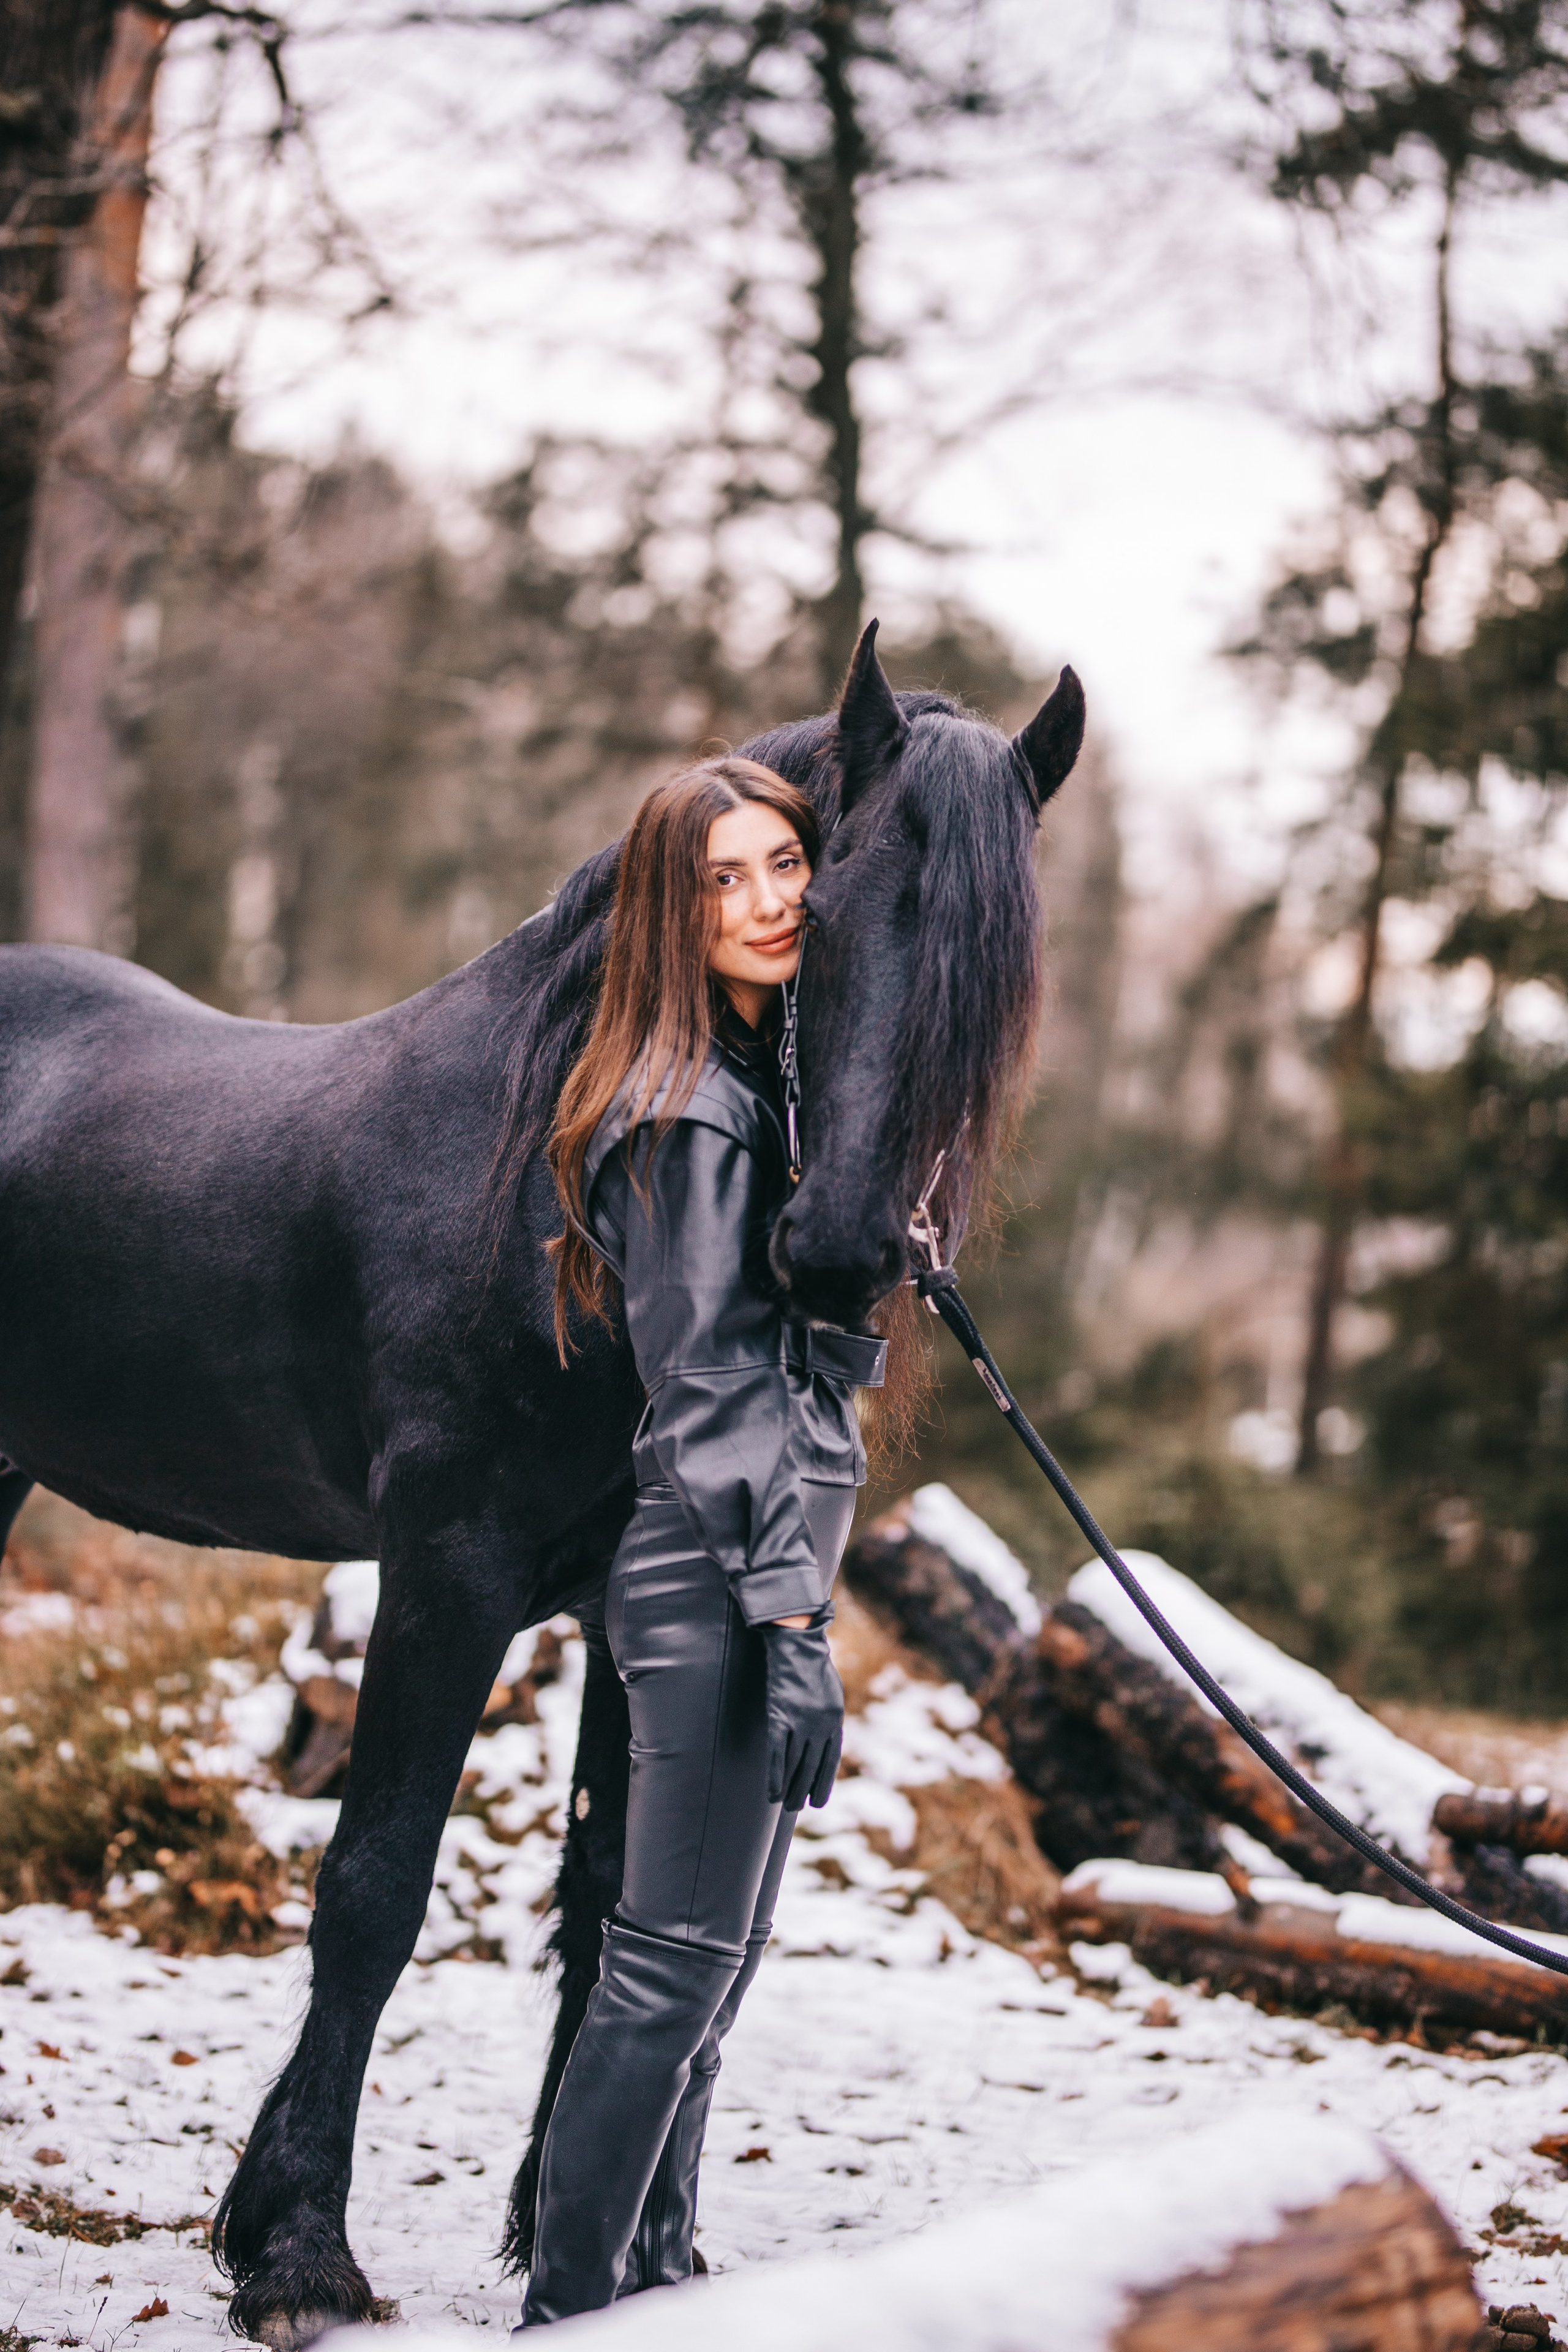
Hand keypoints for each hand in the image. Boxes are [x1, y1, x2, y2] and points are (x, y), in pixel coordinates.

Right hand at [761, 1619, 843, 1810]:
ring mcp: (800, 1721)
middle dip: (804, 1790)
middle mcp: (820, 1724)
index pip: (830, 1759)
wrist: (796, 1644)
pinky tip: (771, 1792)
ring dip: (789, 1788)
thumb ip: (830, 1718)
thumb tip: (826, 1743)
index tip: (817, 1801)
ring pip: (795, 1764)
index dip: (823, 1782)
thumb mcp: (832, 1694)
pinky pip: (777, 1753)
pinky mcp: (779, 1716)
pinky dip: (775, 1775)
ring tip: (784, 1805)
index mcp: (835, 1719)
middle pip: (812, 1766)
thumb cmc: (814, 1667)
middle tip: (797, 1807)